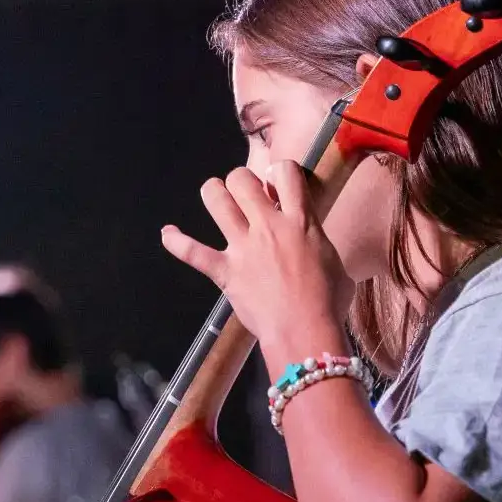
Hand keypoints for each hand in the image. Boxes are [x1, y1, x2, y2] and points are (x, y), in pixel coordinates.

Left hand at [159, 162, 351, 369]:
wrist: (305, 330)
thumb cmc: (328, 302)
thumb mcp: (334, 261)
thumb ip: (318, 243)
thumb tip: (313, 244)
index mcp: (301, 221)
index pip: (287, 173)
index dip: (280, 170)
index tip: (277, 182)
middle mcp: (268, 226)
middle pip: (242, 180)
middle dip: (241, 180)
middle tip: (245, 192)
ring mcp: (244, 247)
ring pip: (216, 201)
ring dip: (213, 193)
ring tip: (215, 194)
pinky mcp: (225, 271)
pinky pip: (193, 252)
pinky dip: (176, 242)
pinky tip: (167, 234)